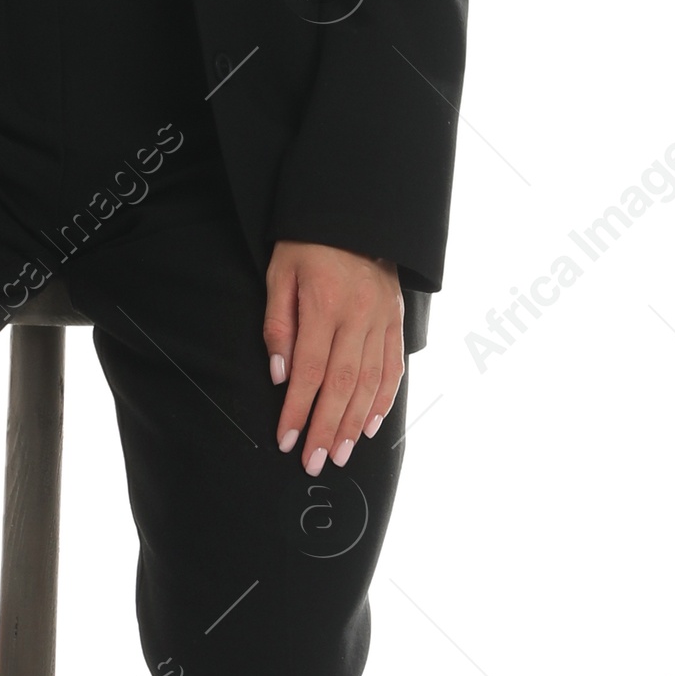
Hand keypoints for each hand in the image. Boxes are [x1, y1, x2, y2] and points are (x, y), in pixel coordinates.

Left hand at [264, 240, 404, 469]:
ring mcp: (382, 320)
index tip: (286, 439)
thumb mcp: (280, 275)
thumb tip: (280, 375)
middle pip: (342, 385)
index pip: (309, 370)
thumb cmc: (307, 244)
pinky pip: (393, 367)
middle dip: (326, 428)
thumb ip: (278, 325)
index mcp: (324, 305)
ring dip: (354, 423)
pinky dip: (383, 400)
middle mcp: (358, 316)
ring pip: (370, 382)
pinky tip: (370, 425)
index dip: (298, 410)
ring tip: (340, 453)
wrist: (353, 213)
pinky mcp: (396, 320)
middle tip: (315, 462)